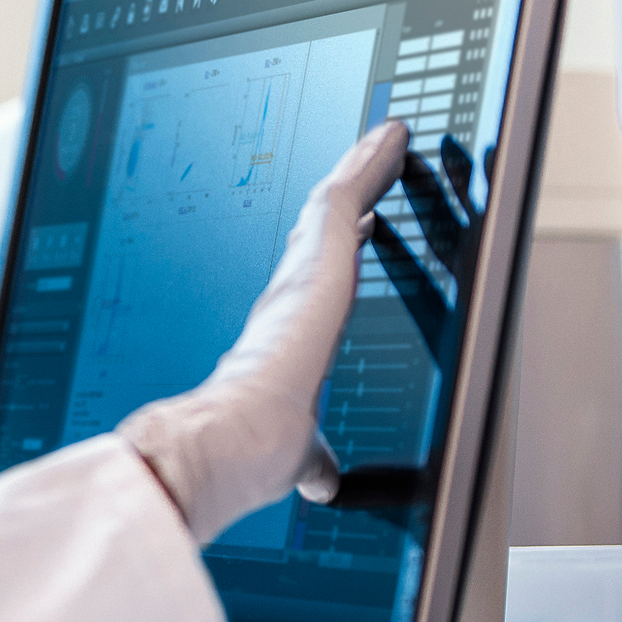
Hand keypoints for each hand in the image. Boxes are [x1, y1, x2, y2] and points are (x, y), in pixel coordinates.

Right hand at [118, 120, 409, 542]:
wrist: (230, 441)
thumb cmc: (250, 450)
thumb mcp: (300, 454)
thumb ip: (315, 458)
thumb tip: (323, 481)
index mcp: (281, 338)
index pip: (308, 285)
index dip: (329, 254)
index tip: (353, 230)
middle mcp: (285, 297)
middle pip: (319, 234)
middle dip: (344, 198)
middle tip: (366, 166)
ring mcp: (299, 273)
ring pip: (332, 205)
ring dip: (360, 170)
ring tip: (385, 140)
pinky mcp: (314, 256)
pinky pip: (346, 194)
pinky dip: (369, 165)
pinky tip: (392, 140)